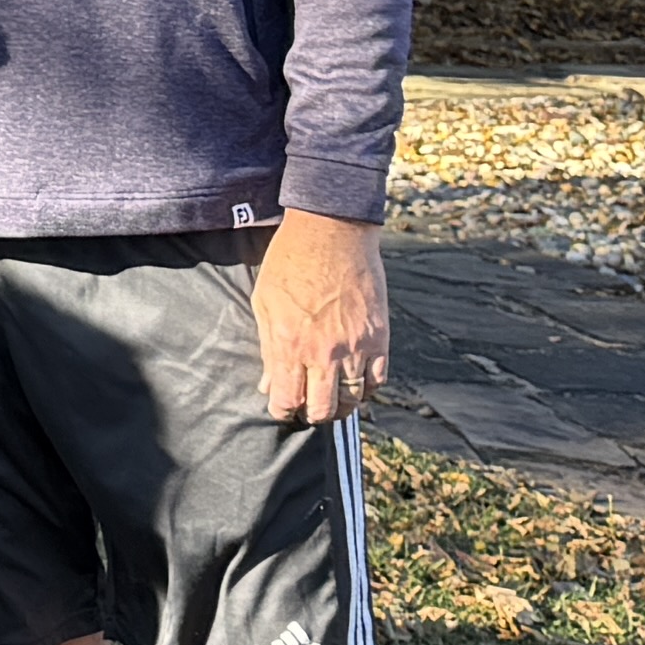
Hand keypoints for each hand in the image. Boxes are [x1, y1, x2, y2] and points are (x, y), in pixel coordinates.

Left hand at [253, 209, 393, 427]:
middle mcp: (324, 351)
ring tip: (332, 397)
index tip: (283, 407)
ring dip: (340, 404)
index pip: (287, 400)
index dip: (283, 411)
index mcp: (289, 343)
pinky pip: (378, 380)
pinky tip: (355, 382)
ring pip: (353, 400)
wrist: (331, 231)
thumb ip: (267, 348)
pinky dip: (366, 388)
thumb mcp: (264, 302)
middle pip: (322, 409)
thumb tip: (269, 384)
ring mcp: (355, 346)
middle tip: (308, 407)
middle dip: (312, 414)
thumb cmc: (290, 262)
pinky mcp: (379, 337)